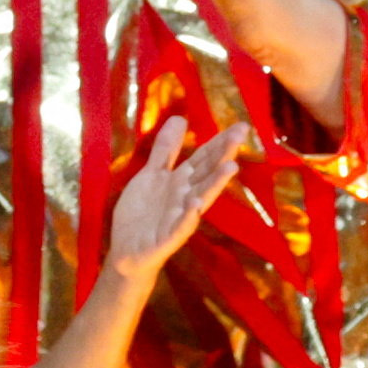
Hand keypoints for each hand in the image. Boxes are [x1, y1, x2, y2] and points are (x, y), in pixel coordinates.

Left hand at [94, 118, 246, 282]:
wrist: (127, 250)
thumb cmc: (143, 212)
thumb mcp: (151, 174)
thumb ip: (166, 149)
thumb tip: (181, 118)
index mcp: (180, 181)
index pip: (203, 158)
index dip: (219, 141)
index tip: (241, 125)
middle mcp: (185, 197)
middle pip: (206, 172)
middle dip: (223, 154)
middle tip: (241, 134)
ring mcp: (178, 217)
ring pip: (200, 198)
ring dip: (215, 184)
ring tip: (230, 168)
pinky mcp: (167, 238)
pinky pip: (180, 227)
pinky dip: (188, 216)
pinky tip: (195, 204)